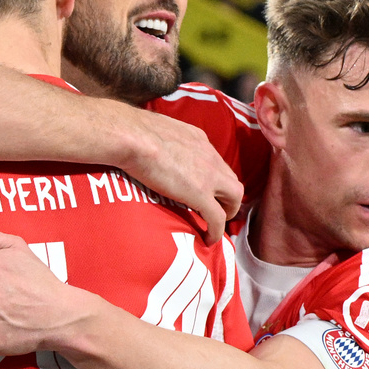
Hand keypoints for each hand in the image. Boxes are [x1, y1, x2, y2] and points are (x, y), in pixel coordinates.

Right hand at [119, 108, 242, 243]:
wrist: (133, 137)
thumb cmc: (134, 131)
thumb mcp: (157, 129)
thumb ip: (163, 140)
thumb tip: (149, 145)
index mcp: (199, 140)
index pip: (215, 162)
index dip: (214, 179)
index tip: (205, 189)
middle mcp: (210, 156)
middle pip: (232, 180)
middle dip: (227, 197)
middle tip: (216, 209)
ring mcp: (208, 175)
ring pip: (235, 197)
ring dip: (227, 211)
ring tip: (215, 225)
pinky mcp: (200, 194)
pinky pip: (218, 217)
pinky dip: (217, 230)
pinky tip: (208, 239)